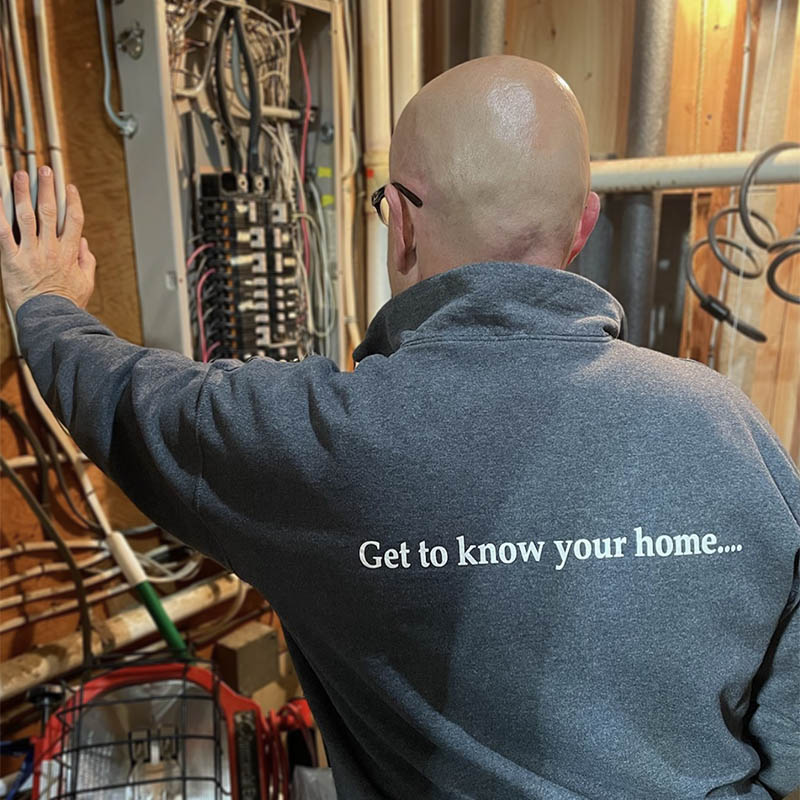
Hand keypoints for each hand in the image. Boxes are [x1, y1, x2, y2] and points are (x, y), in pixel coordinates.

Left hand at [0, 167, 95, 316]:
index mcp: (70, 253)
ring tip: (20, 175)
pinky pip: (3, 233)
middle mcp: (51, 249)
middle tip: (44, 170)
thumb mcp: (85, 284)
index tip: (69, 187)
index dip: (72, 201)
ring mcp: (31, 253)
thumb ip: (86, 261)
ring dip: (23, 194)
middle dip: (47, 189)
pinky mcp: (12, 260)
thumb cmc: (68, 305)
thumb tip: (84, 244)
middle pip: (50, 212)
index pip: (74, 220)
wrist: (52, 320)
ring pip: (27, 217)